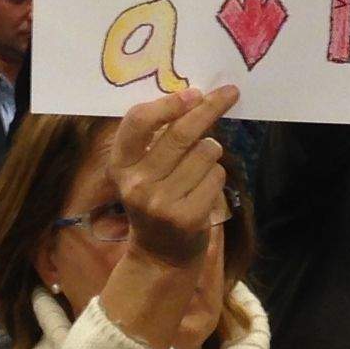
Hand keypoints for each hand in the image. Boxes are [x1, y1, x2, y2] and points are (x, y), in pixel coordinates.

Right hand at [112, 84, 236, 267]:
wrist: (160, 254)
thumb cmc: (156, 198)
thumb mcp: (143, 169)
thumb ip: (158, 136)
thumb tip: (195, 97)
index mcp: (120, 165)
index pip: (138, 122)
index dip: (167, 104)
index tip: (193, 93)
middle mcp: (136, 184)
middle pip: (181, 133)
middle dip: (209, 109)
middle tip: (229, 93)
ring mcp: (161, 203)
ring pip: (205, 153)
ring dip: (211, 152)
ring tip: (200, 167)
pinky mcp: (187, 218)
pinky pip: (216, 177)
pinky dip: (216, 177)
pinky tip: (203, 190)